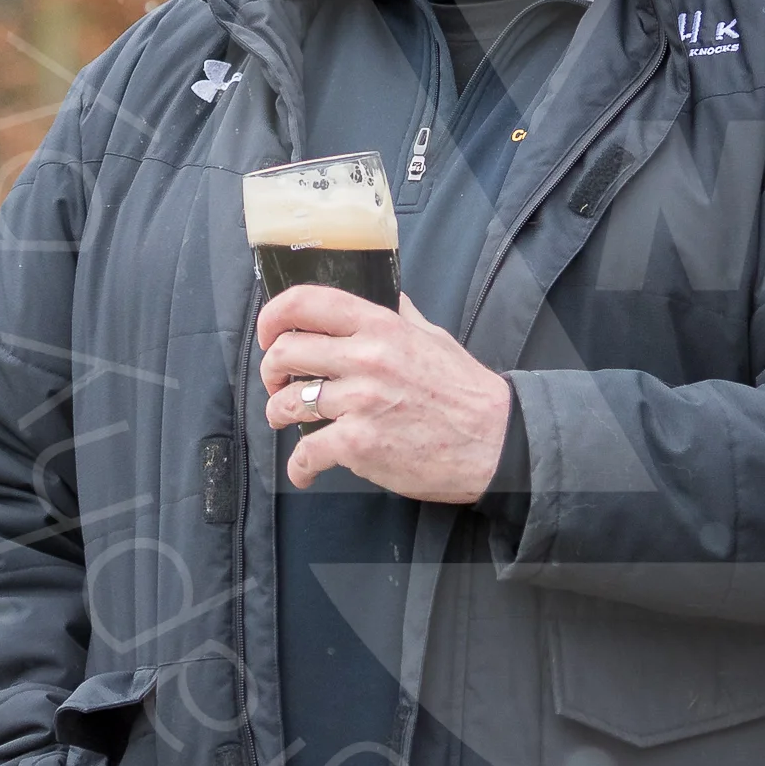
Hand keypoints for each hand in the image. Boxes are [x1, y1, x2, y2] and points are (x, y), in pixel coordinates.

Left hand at [256, 287, 511, 498]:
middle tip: (278, 385)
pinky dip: (299, 467)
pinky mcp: (358, 445)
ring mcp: (360, 402)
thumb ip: (400, 316)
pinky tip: (305, 471)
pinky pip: (305, 454)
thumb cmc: (466, 391)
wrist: (496, 442)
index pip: (308, 302)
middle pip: (285, 353)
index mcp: (381, 326)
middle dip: (270, 372)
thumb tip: (383, 294)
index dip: (273, 315)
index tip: (268, 334)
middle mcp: (366, 358)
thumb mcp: (433, 338)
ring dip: (279, 416)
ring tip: (289, 424)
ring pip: (287, 404)